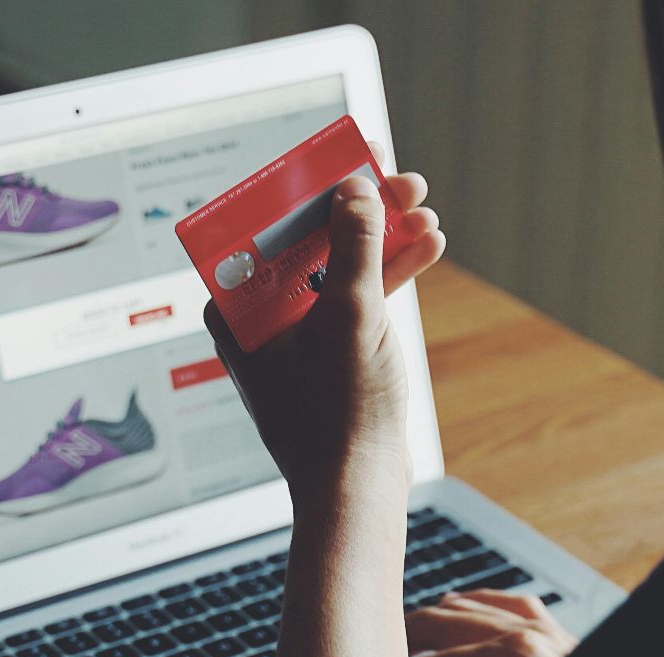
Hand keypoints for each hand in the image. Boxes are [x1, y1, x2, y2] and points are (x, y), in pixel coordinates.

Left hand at [203, 145, 444, 496]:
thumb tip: (354, 189)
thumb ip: (353, 244)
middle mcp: (258, 321)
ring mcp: (296, 340)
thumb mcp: (350, 314)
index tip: (348, 158)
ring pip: (337, 270)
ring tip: (424, 213)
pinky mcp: (330, 359)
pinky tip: (426, 248)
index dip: (311, 187)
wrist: (356, 490)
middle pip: (308, 243)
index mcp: (237, 309)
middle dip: (358, 210)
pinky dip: (387, 277)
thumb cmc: (339, 414)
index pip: (267, 226)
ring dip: (382, 239)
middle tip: (399, 180)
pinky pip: (355, 303)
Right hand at [407, 590, 578, 656]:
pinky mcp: (563, 638)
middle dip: (406, 638)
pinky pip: (511, 604)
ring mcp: (550, 631)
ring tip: (402, 636)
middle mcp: (533, 635)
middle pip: (449, 620)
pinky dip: (478, 604)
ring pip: (476, 606)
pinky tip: (464, 609)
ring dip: (437, 618)